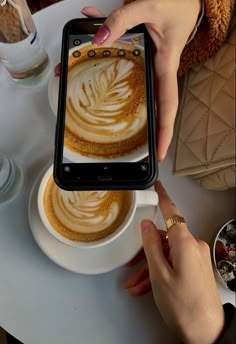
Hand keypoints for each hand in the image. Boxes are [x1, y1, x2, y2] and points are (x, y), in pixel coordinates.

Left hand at [82, 0, 200, 159]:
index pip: (167, 104)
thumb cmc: (175, 5)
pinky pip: (126, 71)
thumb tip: (97, 38)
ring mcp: (150, 69)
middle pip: (152, 107)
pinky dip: (106, 69)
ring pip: (135, 92)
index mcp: (166, 66)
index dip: (164, 131)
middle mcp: (158, 72)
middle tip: (132, 152)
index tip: (159, 153)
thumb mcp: (149, 7)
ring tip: (96, 117)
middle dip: (144, 131)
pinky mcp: (142, 61)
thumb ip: (122, 20)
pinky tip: (87, 60)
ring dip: (118, 105)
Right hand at [125, 182, 224, 343]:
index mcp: (186, 243)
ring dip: (150, 267)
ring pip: (167, 253)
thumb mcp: (159, 274)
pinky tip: (146, 288)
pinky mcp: (196, 268)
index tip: (156, 185)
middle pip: (164, 238)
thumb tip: (147, 225)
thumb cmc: (184, 306)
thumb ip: (151, 245)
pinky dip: (160, 272)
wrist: (207, 332)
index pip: (171, 212)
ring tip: (134, 284)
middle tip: (130, 264)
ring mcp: (196, 258)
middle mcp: (194, 246)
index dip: (162, 197)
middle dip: (145, 252)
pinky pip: (174, 263)